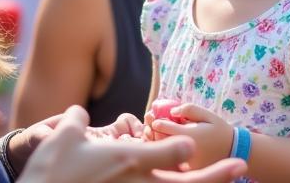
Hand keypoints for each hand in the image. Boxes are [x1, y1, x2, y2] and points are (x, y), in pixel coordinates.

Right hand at [16, 105, 246, 182]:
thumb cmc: (50, 173)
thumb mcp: (63, 140)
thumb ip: (78, 121)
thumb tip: (78, 112)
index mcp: (128, 161)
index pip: (170, 151)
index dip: (182, 147)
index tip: (191, 143)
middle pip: (185, 182)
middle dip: (214, 176)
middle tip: (240, 167)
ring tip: (231, 179)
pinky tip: (186, 180)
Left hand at [149, 103, 234, 170]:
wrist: (231, 152)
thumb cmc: (219, 131)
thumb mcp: (208, 115)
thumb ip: (190, 110)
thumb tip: (172, 110)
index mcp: (191, 136)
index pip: (167, 129)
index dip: (157, 121)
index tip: (151, 115)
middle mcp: (184, 152)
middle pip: (160, 141)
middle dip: (152, 130)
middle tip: (147, 119)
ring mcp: (183, 165)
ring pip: (162, 154)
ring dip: (154, 141)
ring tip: (149, 129)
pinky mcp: (184, 172)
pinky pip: (167, 162)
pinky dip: (160, 152)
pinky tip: (158, 142)